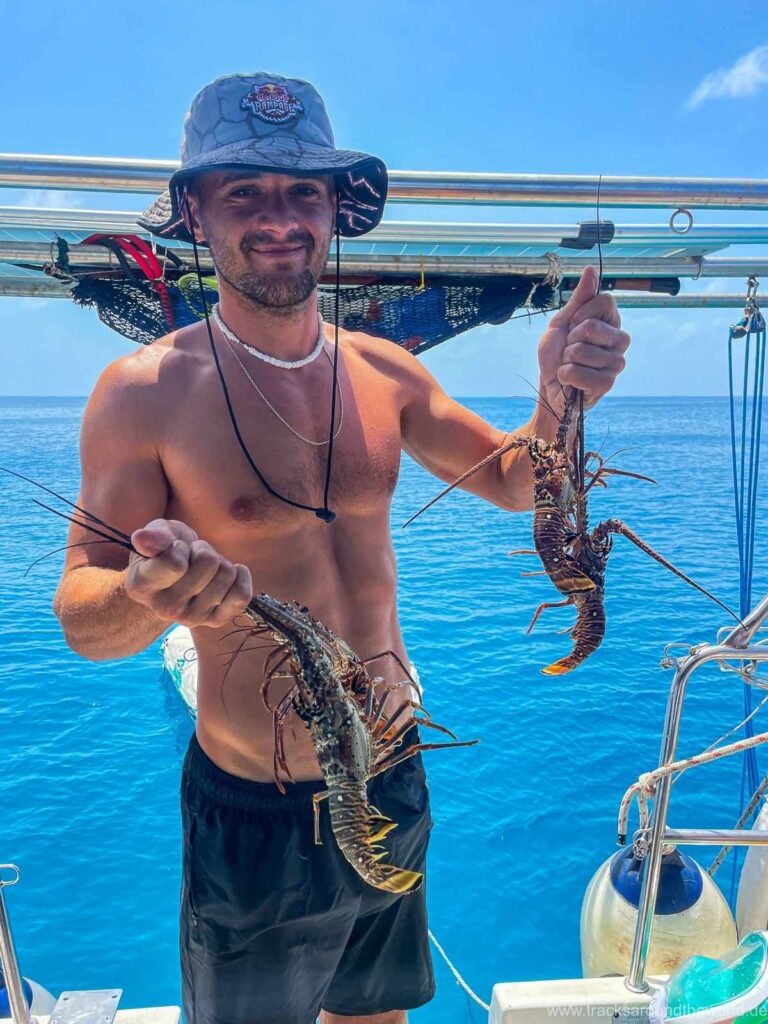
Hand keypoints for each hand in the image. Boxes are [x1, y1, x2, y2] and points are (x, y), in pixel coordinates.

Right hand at [125, 519, 252, 628]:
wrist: (173, 578)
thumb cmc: (165, 551)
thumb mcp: (157, 534)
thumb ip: (153, 535)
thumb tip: (144, 539)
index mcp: (142, 586)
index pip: (175, 564)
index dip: (181, 547)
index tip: (175, 548)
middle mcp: (165, 608)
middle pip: (208, 563)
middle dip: (203, 550)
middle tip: (191, 556)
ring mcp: (191, 618)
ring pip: (226, 574)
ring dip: (219, 562)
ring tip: (203, 567)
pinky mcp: (215, 621)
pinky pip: (242, 595)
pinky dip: (241, 576)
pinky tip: (230, 572)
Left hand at [537, 266, 629, 415]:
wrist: (549, 385)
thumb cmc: (557, 353)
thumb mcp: (563, 321)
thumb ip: (579, 298)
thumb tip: (591, 269)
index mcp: (611, 321)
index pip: (604, 300)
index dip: (579, 314)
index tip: (572, 327)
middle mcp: (620, 340)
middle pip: (592, 326)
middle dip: (570, 339)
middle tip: (570, 350)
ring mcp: (616, 363)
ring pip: (582, 351)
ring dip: (566, 360)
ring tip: (570, 365)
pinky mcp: (607, 384)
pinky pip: (580, 373)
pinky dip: (566, 376)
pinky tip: (570, 380)